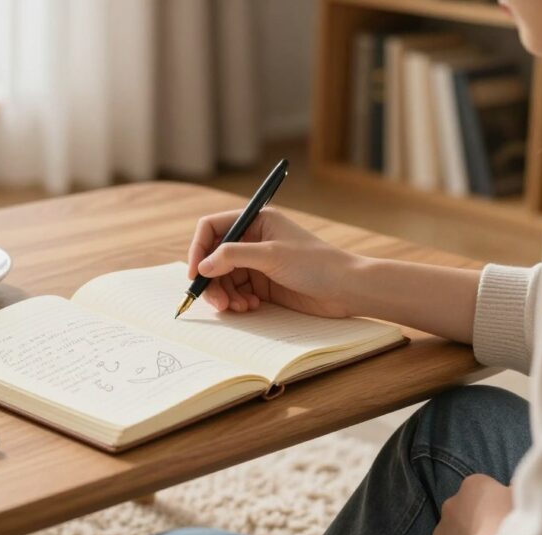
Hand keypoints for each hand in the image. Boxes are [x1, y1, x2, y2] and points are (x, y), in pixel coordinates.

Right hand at [187, 207, 364, 317]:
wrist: (346, 289)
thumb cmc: (315, 264)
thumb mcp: (271, 255)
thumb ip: (233, 257)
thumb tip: (202, 266)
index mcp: (256, 220)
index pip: (213, 228)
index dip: (199, 249)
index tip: (195, 273)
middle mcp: (253, 239)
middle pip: (215, 257)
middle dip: (212, 280)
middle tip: (216, 302)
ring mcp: (258, 263)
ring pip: (224, 278)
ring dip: (225, 294)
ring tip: (237, 307)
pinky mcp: (264, 284)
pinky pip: (237, 291)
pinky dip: (237, 301)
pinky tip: (250, 306)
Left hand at [433, 474, 512, 534]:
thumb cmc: (514, 520)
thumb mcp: (521, 499)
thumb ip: (515, 490)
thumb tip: (513, 487)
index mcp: (475, 483)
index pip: (483, 490)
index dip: (495, 504)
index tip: (504, 516)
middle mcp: (454, 497)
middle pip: (467, 506)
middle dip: (478, 516)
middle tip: (493, 532)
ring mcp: (444, 518)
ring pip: (456, 524)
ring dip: (467, 531)